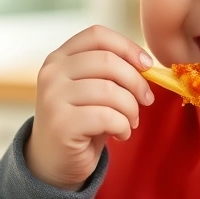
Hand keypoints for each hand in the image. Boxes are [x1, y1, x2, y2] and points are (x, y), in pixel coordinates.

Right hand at [26, 25, 155, 190]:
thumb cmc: (81, 123)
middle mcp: (52, 73)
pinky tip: (121, 134)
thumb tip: (146, 64)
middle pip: (107, 61)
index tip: (147, 65)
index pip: (97, 35)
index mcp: (59, 58)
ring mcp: (53, 97)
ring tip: (130, 122)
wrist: (53, 163)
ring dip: (131, 109)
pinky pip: (107, 117)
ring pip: (110, 90)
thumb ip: (111, 73)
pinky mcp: (61, 123)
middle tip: (146, 100)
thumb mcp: (93, 90)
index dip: (128, 47)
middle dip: (136, 82)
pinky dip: (123, 126)